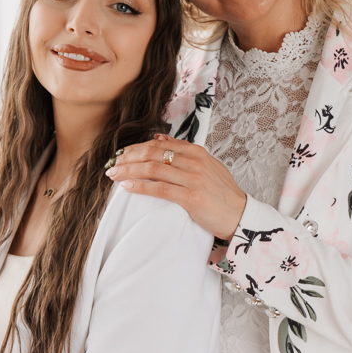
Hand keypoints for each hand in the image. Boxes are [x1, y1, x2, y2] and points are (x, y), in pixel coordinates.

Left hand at [105, 134, 246, 241]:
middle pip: (153, 154)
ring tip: (113, 175)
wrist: (239, 215)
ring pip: (153, 169)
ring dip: (129, 171)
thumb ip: (184, 151)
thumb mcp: (207, 165)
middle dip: (128, 158)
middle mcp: (194, 162)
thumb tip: (160, 137)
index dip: (136, 148)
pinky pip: (160, 189)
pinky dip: (141, 186)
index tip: (121, 154)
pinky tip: (127, 186)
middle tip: (112, 164)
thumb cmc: (221, 193)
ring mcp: (193, 179)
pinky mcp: (191, 198)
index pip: (159, 144)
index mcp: (196, 152)